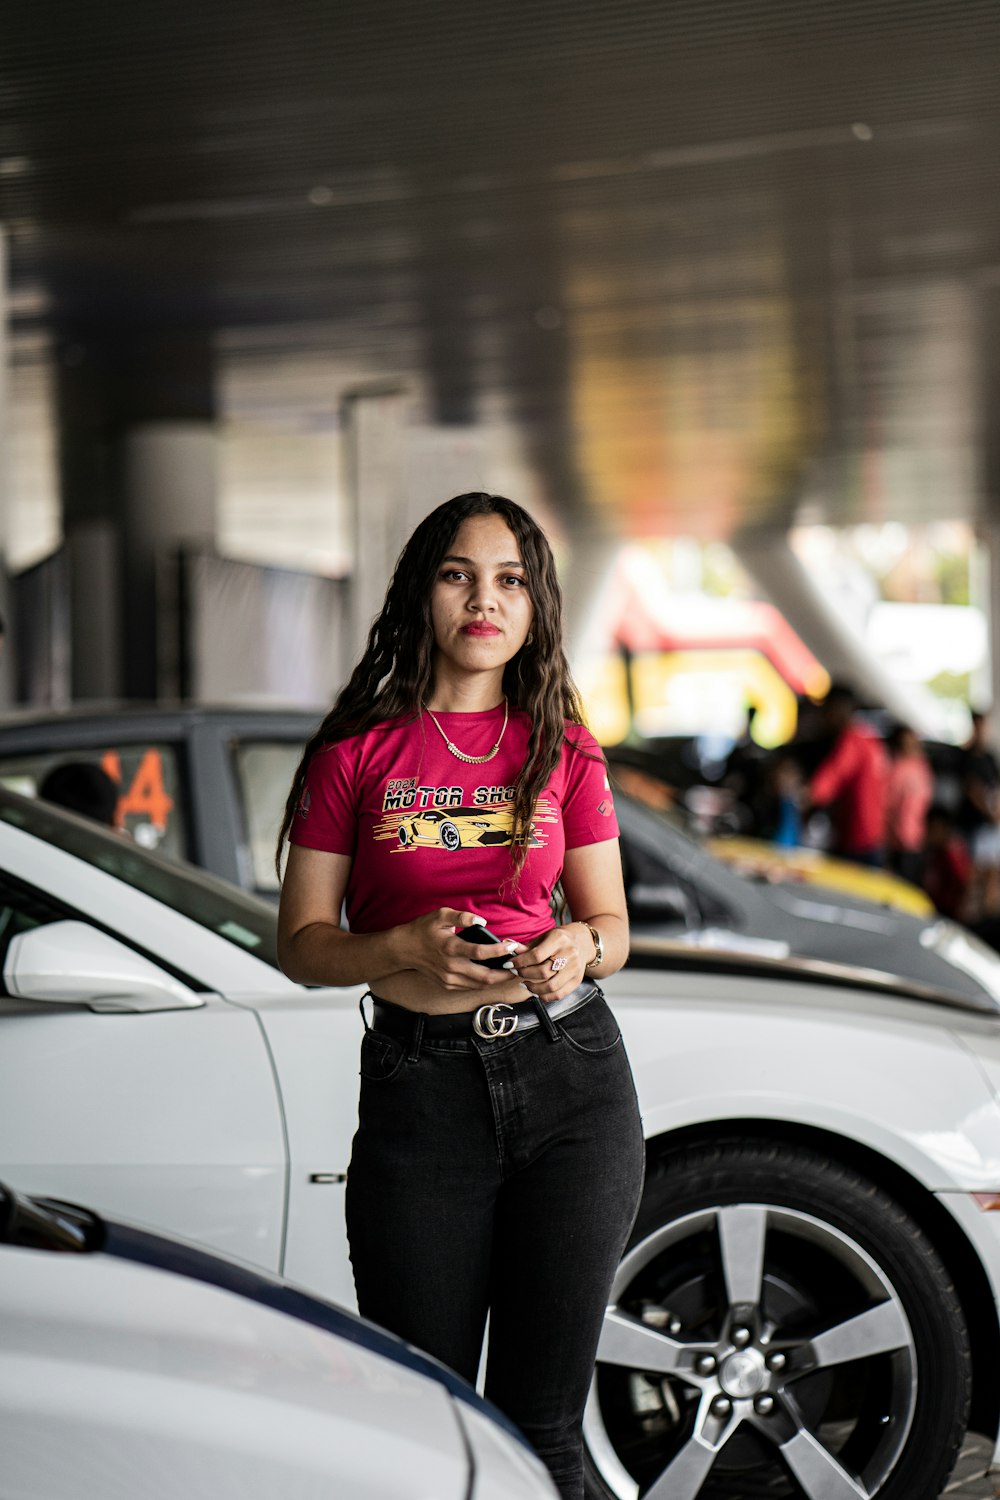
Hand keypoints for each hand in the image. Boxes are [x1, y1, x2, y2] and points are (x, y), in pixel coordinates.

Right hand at [400, 909, 517, 990]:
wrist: (404, 949)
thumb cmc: (423, 929)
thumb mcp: (441, 915)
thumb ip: (462, 916)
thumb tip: (482, 921)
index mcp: (450, 947)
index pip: (480, 952)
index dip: (499, 950)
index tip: (513, 946)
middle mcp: (451, 966)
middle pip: (485, 976)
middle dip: (505, 973)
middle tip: (519, 966)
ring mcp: (449, 978)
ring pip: (479, 985)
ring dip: (497, 980)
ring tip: (511, 971)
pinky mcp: (447, 985)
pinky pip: (471, 987)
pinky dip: (484, 983)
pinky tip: (494, 975)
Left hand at [509, 922, 591, 1001]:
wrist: (583, 942)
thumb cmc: (559, 939)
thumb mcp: (544, 937)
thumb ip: (527, 946)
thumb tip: (507, 948)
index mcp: (560, 939)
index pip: (536, 955)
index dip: (520, 962)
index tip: (509, 964)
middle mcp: (569, 954)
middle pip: (543, 971)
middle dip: (524, 974)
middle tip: (515, 972)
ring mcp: (575, 968)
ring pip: (551, 986)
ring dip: (533, 988)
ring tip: (524, 983)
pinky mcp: (577, 980)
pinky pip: (559, 994)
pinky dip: (545, 996)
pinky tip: (536, 992)